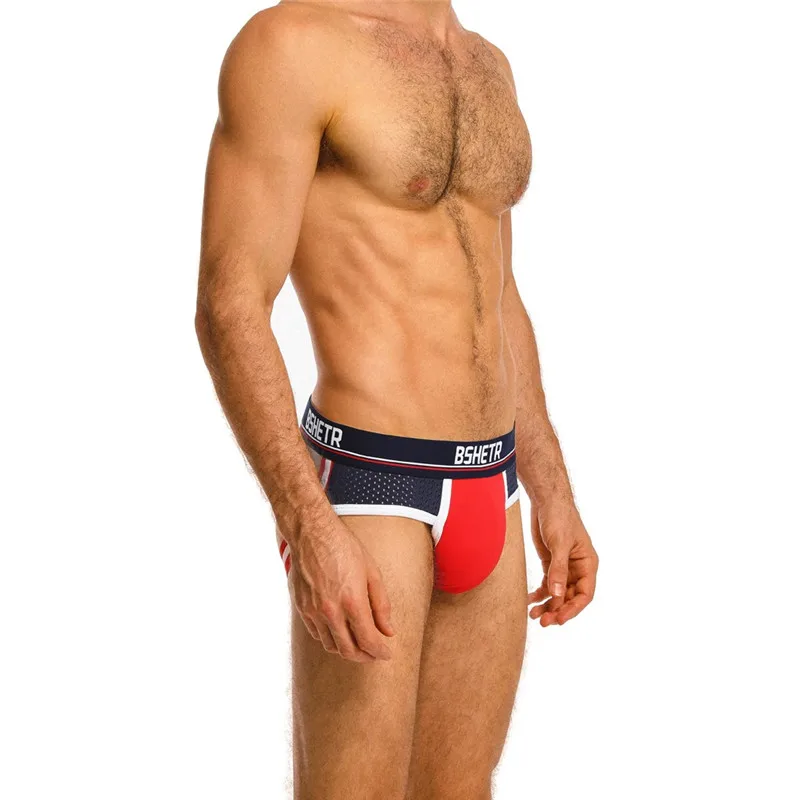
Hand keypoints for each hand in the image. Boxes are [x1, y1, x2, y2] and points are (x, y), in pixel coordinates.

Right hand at [288, 512, 394, 662]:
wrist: (312, 533)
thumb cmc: (344, 547)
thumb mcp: (372, 572)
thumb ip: (381, 604)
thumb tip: (388, 630)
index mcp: (352, 601)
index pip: (368, 640)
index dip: (380, 652)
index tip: (387, 654)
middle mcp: (331, 611)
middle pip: (349, 650)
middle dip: (365, 656)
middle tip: (374, 654)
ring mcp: (314, 611)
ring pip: (331, 646)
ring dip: (347, 651)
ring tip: (358, 646)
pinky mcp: (302, 608)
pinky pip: (317, 634)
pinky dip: (330, 639)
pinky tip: (339, 632)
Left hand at [528, 502, 597, 626]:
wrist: (546, 501)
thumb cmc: (559, 517)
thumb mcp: (559, 544)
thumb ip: (558, 569)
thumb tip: (556, 595)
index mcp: (588, 564)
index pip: (585, 594)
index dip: (573, 609)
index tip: (559, 618)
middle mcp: (578, 569)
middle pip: (570, 597)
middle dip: (557, 610)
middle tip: (543, 621)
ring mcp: (564, 567)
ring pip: (557, 593)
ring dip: (547, 605)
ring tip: (534, 615)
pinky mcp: (551, 564)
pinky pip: (547, 584)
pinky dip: (539, 594)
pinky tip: (529, 600)